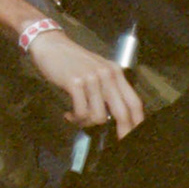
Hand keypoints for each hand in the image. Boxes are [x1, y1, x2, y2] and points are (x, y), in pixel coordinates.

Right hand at [28, 28, 145, 135]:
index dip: (137, 123)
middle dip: (122, 132)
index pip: (134, 102)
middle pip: (122, 112)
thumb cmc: (72, 60)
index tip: (134, 136)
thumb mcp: (96, 70)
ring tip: (78, 118)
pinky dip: (75, 118)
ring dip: (88, 123)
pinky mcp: (75, 82)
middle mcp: (107, 75)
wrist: (50, 44)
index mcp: (115, 72)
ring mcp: (91, 78)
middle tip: (117, 143)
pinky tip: (69, 114)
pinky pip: (81, 112)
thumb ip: (107, 88)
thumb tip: (114, 117)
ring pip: (99, 116)